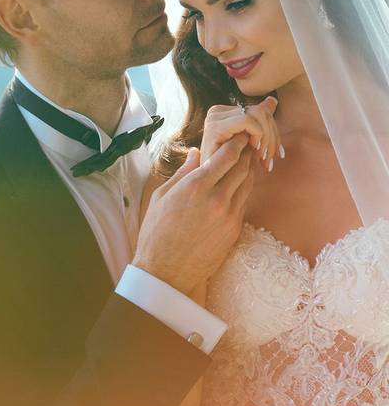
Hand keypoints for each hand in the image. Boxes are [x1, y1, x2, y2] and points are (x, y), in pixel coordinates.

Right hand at [133, 133, 254, 295]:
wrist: (167, 270)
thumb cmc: (157, 233)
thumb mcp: (161, 197)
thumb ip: (182, 172)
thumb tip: (196, 153)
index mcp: (195, 186)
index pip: (227, 156)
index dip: (236, 143)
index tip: (239, 135)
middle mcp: (216, 198)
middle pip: (243, 167)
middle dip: (246, 153)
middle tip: (246, 144)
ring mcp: (229, 214)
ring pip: (247, 184)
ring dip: (248, 170)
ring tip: (244, 162)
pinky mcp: (235, 229)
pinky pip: (244, 202)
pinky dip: (242, 190)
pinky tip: (237, 186)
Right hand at [201, 97, 281, 171]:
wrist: (200, 190)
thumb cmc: (225, 173)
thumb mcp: (245, 146)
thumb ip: (258, 123)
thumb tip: (272, 100)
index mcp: (222, 114)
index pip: (260, 110)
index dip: (273, 132)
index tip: (275, 155)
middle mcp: (216, 112)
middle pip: (261, 111)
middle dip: (272, 136)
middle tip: (270, 160)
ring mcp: (214, 118)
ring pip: (258, 114)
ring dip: (267, 139)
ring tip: (262, 160)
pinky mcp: (214, 127)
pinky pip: (248, 121)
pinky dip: (258, 136)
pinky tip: (254, 154)